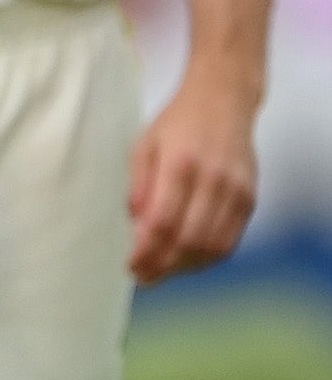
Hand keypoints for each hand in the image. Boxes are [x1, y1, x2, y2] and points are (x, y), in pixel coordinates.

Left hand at [129, 76, 258, 282]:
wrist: (223, 102)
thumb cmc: (176, 123)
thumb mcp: (144, 145)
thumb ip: (139, 185)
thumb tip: (135, 224)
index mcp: (181, 165)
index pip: (163, 222)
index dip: (145, 250)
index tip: (129, 265)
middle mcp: (213, 181)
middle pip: (189, 240)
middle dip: (163, 265)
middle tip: (142, 277)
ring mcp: (237, 192)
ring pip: (213, 246)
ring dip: (185, 267)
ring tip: (161, 272)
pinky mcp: (250, 199)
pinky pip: (230, 240)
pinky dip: (208, 257)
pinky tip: (187, 260)